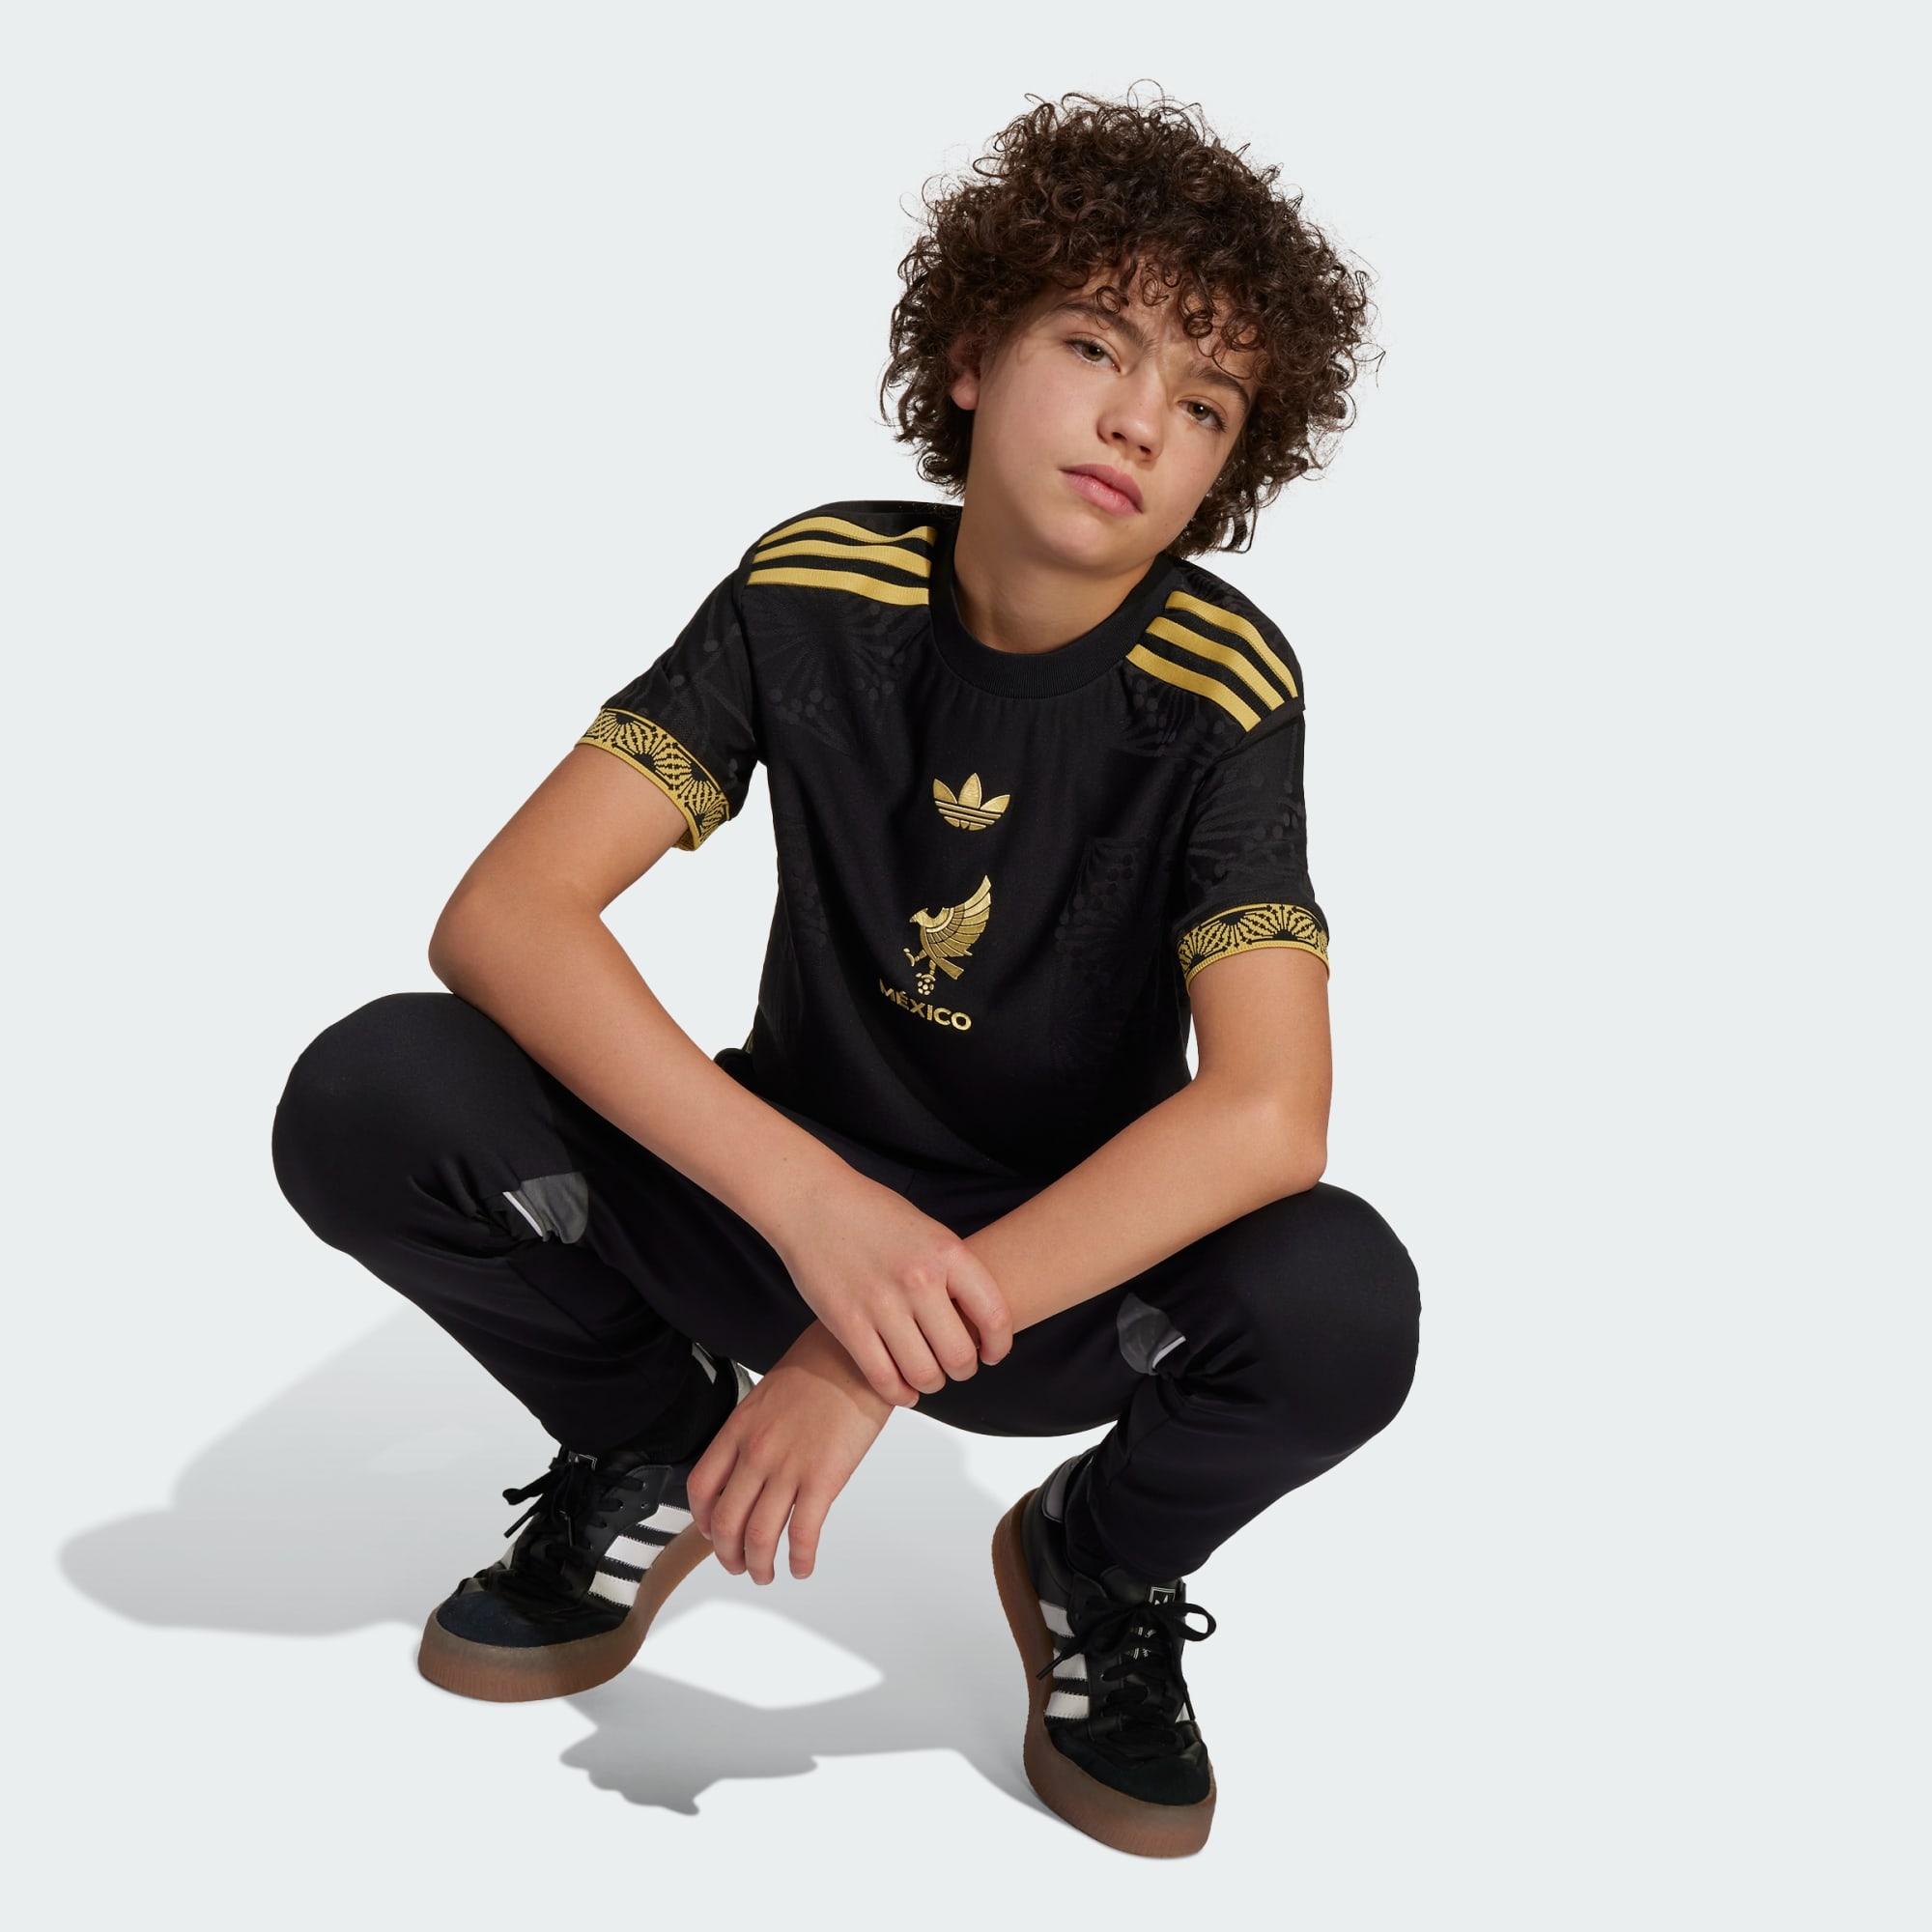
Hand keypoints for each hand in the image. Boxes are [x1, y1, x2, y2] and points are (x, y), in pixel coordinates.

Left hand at [687, 1322, 891, 1583]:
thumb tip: (754, 1463)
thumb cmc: (821, 1365)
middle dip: (729, 1554)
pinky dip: (800, 1559)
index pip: (702, 1487)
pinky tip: (803, 1566)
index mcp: (739, 1429)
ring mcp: (788, 1467)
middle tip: (739, 1565)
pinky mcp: (823, 1479)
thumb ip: (755, 1430)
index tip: (712, 1533)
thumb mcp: (769, 1393)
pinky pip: (803, 1534)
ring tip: (767, 1574)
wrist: (857, 1354)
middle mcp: (756, 1452)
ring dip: (759, 1565)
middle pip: (726, 1522)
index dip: (703, 1521)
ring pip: (759, 1536)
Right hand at [770, 1166, 1012, 1407]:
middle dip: (963, 1370)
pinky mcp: (847, 1323)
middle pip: (959, 1355)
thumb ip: (952, 1271)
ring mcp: (882, 1303)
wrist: (813, 1202)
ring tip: (928, 1376)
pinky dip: (898, 1393)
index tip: (991, 1354)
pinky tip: (902, 1388)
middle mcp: (919, 1279)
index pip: (995, 1315)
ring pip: (923, 1373)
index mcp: (947, 1253)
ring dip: (931, 1384)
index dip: (999, 1345)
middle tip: (956, 1367)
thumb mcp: (927, 1231)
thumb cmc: (872, 1213)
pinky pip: (882, 1377)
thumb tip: (976, 1317)